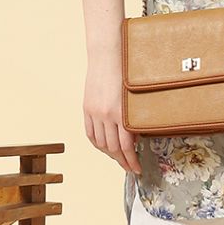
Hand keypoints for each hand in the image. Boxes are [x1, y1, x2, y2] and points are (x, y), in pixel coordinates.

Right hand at [83, 51, 141, 175]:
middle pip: (112, 148)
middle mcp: (105, 115)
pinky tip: (104, 147)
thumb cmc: (126, 72)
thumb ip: (134, 118)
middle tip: (130, 168)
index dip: (131, 160)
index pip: (126, 146)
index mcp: (121, 113)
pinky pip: (90, 133)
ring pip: (100, 143)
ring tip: (119, 159)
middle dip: (122, 161)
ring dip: (110, 154)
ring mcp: (94, 112)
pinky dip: (97, 144)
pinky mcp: (87, 108)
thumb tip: (136, 137)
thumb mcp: (135, 97)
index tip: (137, 169)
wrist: (107, 55)